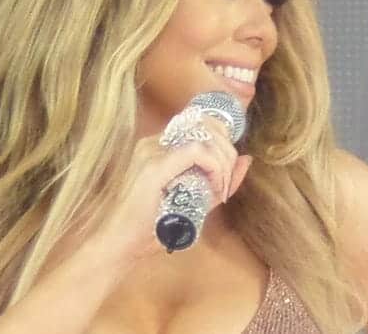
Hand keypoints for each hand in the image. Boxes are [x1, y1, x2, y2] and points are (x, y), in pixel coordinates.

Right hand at [93, 114, 253, 263]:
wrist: (120, 245)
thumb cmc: (151, 227)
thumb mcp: (196, 200)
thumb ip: (221, 179)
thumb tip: (247, 158)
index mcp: (159, 146)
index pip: (200, 123)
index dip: (222, 140)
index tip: (226, 172)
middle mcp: (153, 142)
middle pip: (205, 124)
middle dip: (227, 150)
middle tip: (226, 182)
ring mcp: (152, 152)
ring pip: (204, 137)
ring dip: (223, 161)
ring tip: (220, 188)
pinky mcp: (155, 167)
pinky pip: (197, 152)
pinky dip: (215, 168)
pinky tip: (215, 188)